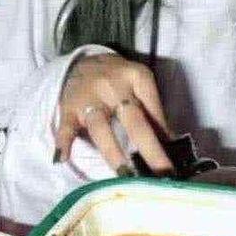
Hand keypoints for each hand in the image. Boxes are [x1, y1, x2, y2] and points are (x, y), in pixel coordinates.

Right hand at [56, 54, 172, 174]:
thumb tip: (172, 145)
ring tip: (124, 175)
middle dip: (149, 150)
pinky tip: (63, 158)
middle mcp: (115, 86)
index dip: (165, 139)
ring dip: (113, 153)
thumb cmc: (120, 79)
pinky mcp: (68, 107)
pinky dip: (63, 142)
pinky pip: (66, 126)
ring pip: (101, 127)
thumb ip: (153, 112)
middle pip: (134, 122)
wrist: (85, 60)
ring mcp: (90, 97)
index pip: (155, 112)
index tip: (172, 164)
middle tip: (160, 174)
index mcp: (138, 78)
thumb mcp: (141, 86)